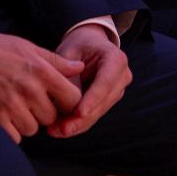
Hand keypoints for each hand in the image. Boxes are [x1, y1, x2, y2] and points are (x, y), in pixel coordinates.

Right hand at [0, 30, 84, 143]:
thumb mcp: (28, 47)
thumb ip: (56, 61)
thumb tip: (79, 68)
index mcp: (41, 71)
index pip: (73, 99)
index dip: (68, 102)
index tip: (58, 100)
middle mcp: (30, 90)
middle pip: (51, 117)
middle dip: (43, 112)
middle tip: (30, 101)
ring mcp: (12, 105)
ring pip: (33, 129)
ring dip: (26, 122)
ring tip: (15, 106)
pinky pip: (15, 137)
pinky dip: (11, 130)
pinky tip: (4, 115)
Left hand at [47, 25, 131, 139]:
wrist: (88, 44)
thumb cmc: (78, 45)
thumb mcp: (70, 50)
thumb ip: (68, 71)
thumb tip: (63, 96)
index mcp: (116, 59)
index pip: (105, 82)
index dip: (92, 99)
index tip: (78, 112)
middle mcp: (121, 77)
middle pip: (103, 103)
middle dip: (82, 118)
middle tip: (61, 128)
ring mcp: (116, 91)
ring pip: (97, 113)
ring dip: (77, 125)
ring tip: (55, 131)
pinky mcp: (107, 102)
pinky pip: (92, 115)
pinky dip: (77, 124)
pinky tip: (60, 130)